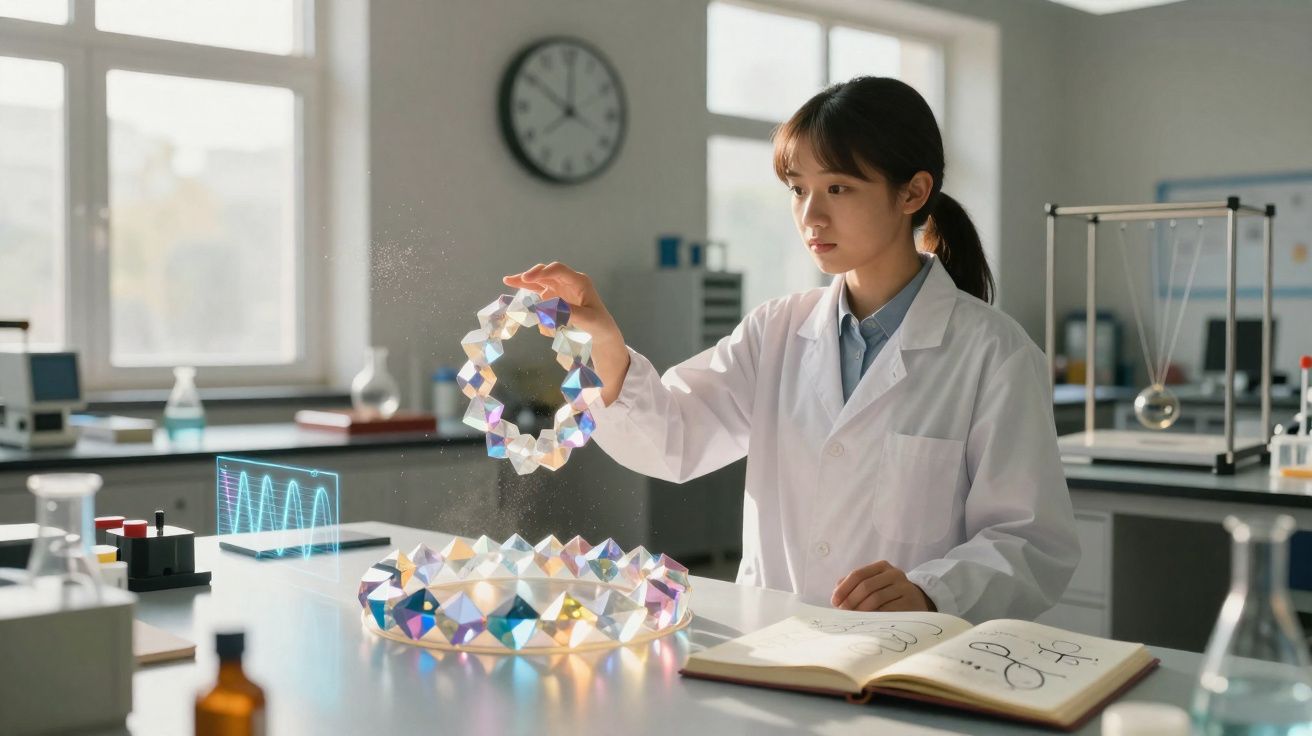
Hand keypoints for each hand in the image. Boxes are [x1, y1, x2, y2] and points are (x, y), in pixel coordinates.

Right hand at [503, 262, 629, 405]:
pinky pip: (541, 294)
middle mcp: (569, 283)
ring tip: (509, 281)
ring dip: (526, 282)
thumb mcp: (587, 320)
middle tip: (513, 280)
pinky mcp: (556, 301)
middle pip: (546, 273)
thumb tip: (546, 307)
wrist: (602, 337)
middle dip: (531, 275)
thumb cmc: (599, 327)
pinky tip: (519, 292)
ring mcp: (562, 291)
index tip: (527, 278)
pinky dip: (530, 293)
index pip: (558, 270)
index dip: (542, 271)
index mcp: (579, 282)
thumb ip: (567, 312)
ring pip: (541, 282)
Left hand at [831, 561, 935, 611]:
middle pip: (866, 586)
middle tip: (843, 612)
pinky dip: (874, 617)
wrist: (919, 601)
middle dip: (851, 600)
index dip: (844, 588)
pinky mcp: (911, 603)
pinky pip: (888, 611)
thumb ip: (853, 586)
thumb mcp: (873, 584)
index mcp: (882, 566)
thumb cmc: (888, 594)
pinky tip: (868, 622)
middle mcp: (895, 574)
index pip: (858, 574)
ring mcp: (905, 588)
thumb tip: (836, 596)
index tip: (834, 602)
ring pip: (876, 598)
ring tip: (853, 618)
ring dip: (860, 610)